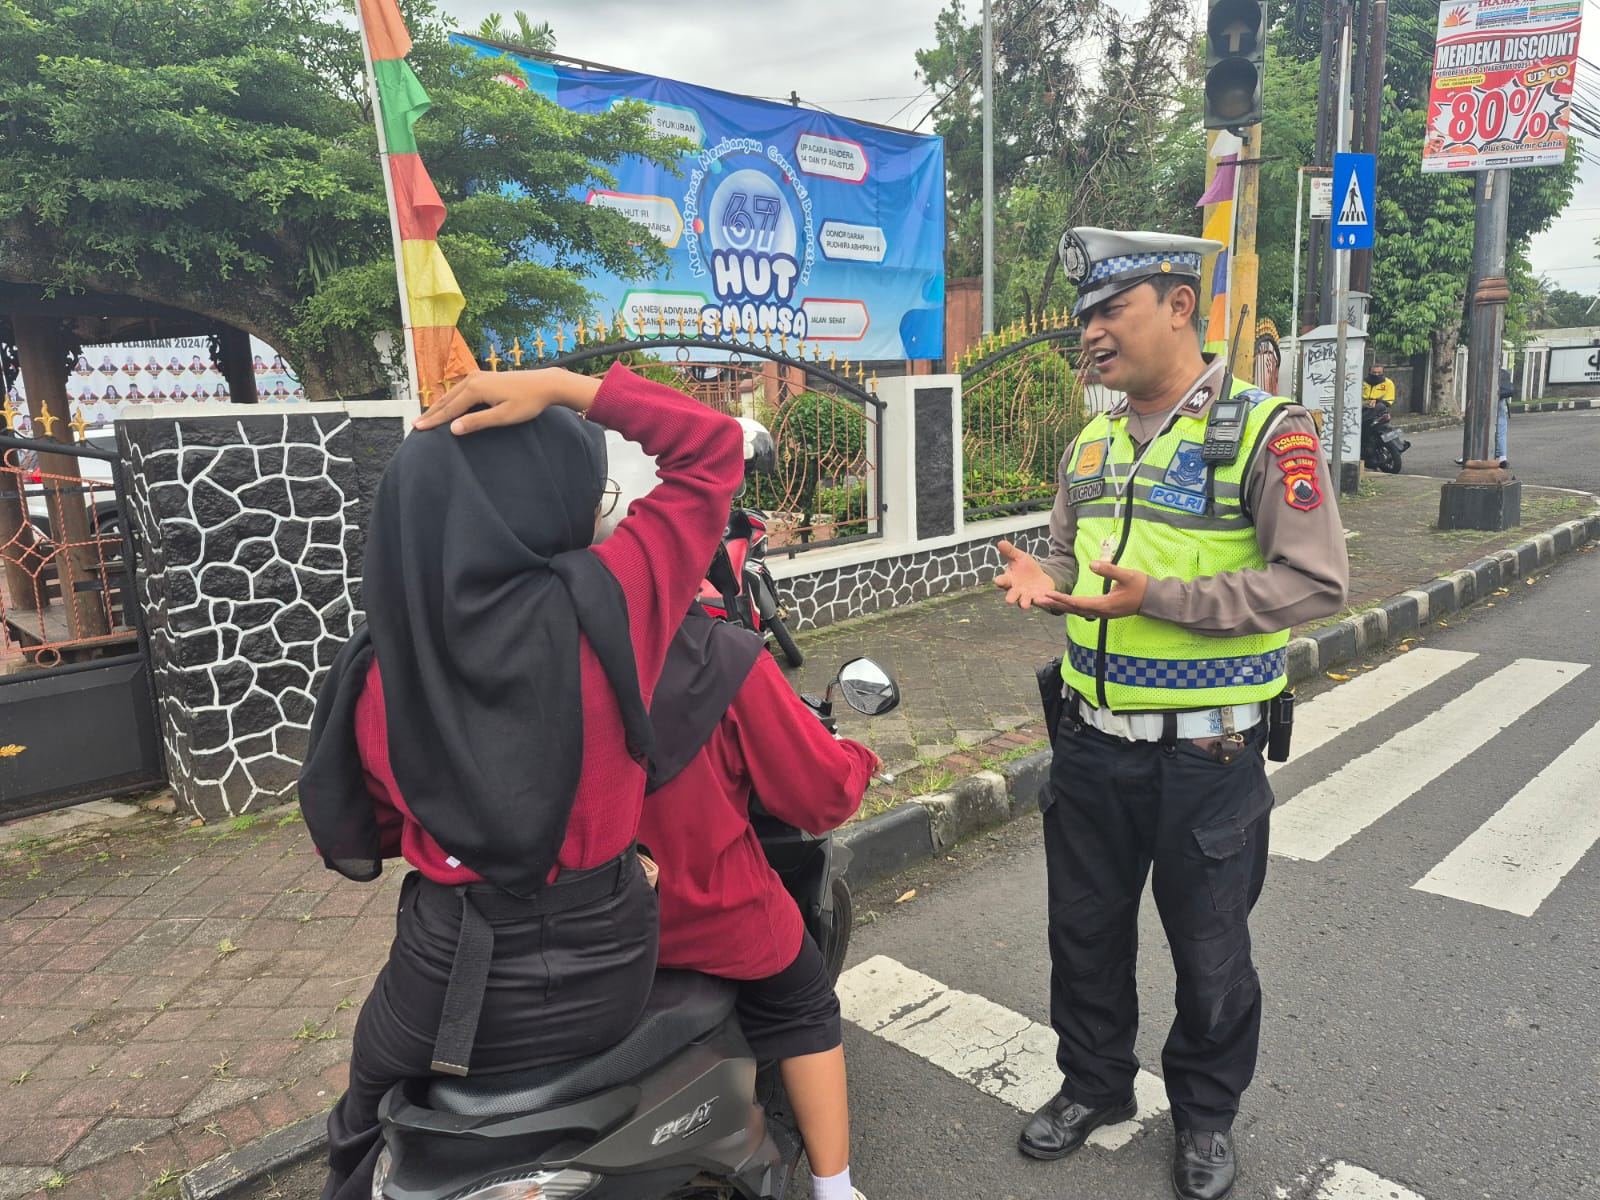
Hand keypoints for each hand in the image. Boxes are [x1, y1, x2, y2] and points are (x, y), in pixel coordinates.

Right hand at [412, 368, 600, 434]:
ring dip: (438, 407)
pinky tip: (447, 406)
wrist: (545, 383)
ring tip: (425, 418)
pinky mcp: (483, 377)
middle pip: (446, 401)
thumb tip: (453, 428)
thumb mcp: (503, 416)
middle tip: (414, 426)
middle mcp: (472, 380)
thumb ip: (477, 422)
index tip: (417, 430)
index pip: (449, 410)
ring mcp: (477, 376)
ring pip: (451, 395)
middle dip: (431, 414)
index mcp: (474, 389)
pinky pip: (460, 391)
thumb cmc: (528, 401)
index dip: (433, 421)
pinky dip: (450, 400)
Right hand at [994, 540, 1070, 612]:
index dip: (1000, 581)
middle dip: (1011, 597)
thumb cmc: (1025, 568)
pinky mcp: (1039, 599)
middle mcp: (1016, 591)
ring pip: (1024, 602)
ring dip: (1024, 603)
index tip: (998, 581)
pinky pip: (1040, 602)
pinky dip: (1042, 601)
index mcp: (1009, 580)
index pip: (1003, 581)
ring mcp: (1027, 597)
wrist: (1040, 578)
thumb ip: (1010, 551)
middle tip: (1009, 600)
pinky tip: (1043, 599)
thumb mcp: (1019, 557)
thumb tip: (1000, 542)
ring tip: (1025, 606)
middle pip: (1012, 595)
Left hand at [1055, 560, 1148, 618]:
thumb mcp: (1127, 575)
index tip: (1048, 594)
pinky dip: (1071, 607)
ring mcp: (1103, 613)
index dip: (1062, 598)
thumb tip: (1092, 564)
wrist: (1155, 600)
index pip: (1078, 603)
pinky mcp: (1105, 611)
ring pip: (1078, 612)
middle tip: (1038, 600)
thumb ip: (1109, 570)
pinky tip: (1064, 603)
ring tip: (1046, 602)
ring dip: (1062, 606)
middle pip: (1074, 610)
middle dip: (1056, 604)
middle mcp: (1101, 612)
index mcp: (1105, 605)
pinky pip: (1084, 611)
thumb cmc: (1142, 586)